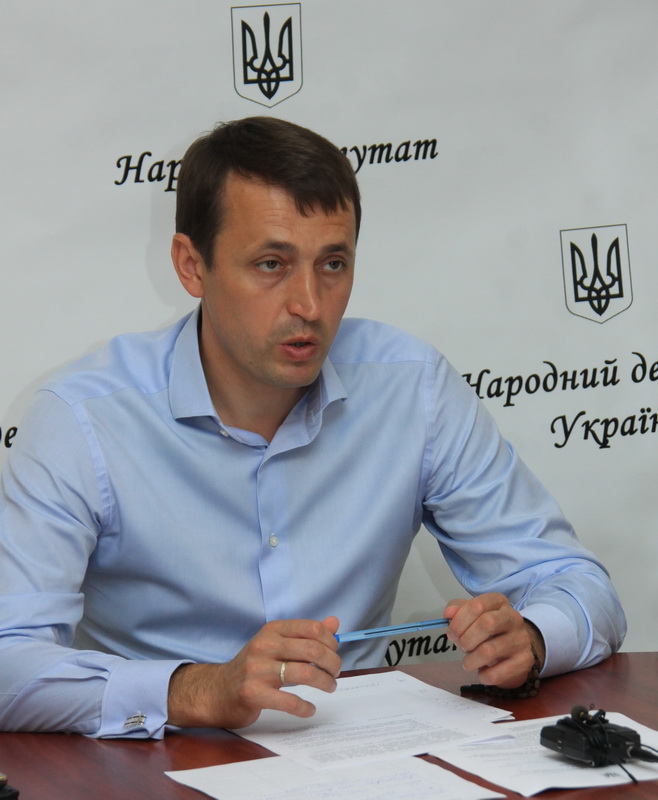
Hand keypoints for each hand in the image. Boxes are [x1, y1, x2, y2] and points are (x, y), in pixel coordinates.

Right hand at [167, 616, 340, 729]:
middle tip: (335, 673)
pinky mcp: (253, 693)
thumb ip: (304, 634)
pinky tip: (310, 709)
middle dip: (332, 663)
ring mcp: (257, 669)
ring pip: (305, 673)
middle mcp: (264, 645)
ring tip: (329, 687)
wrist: (217, 691)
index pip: (311, 628)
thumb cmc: (252, 667)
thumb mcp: (276, 644)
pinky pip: (289, 701)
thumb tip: (334, 623)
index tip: (334, 653)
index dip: (330, 641)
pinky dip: (305, 707)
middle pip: (312, 649)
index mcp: (272, 630)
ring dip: (325, 682)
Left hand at [444, 593, 544, 688]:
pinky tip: (482, 672)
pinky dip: (483, 675)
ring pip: (489, 650)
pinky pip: (497, 673)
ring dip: (471, 660)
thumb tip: (449, 613)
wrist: (513, 650)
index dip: (459, 621)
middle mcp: (514, 618)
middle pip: (486, 624)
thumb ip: (458, 610)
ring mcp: (522, 639)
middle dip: (466, 639)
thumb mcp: (472, 615)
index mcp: (499, 602)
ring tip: (468, 662)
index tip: (452, 633)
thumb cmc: (488, 631)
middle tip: (461, 646)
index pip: (478, 605)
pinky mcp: (525, 661)